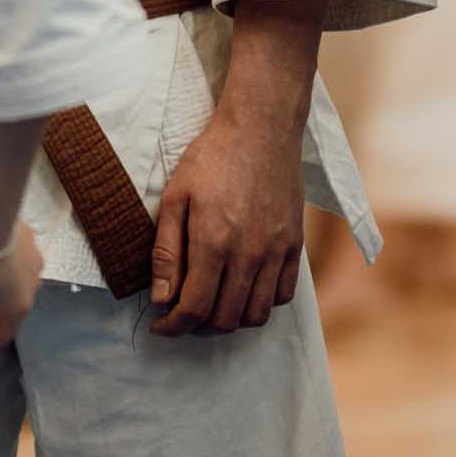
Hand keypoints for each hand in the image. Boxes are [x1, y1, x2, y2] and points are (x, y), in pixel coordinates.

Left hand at [150, 100, 306, 336]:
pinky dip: (260, 305)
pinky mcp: (294, 245)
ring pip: (255, 315)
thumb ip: (166, 251)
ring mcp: (276, 251)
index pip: (193, 308)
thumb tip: (161, 298)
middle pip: (225, 319)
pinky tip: (242, 290)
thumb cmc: (212, 157)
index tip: (161, 325)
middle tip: (182, 317)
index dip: (173, 326)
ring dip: (230, 322)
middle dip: (197, 328)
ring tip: (212, 308)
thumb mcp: (175, 197)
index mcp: (213, 242)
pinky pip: (282, 295)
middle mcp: (248, 254)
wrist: (261, 128)